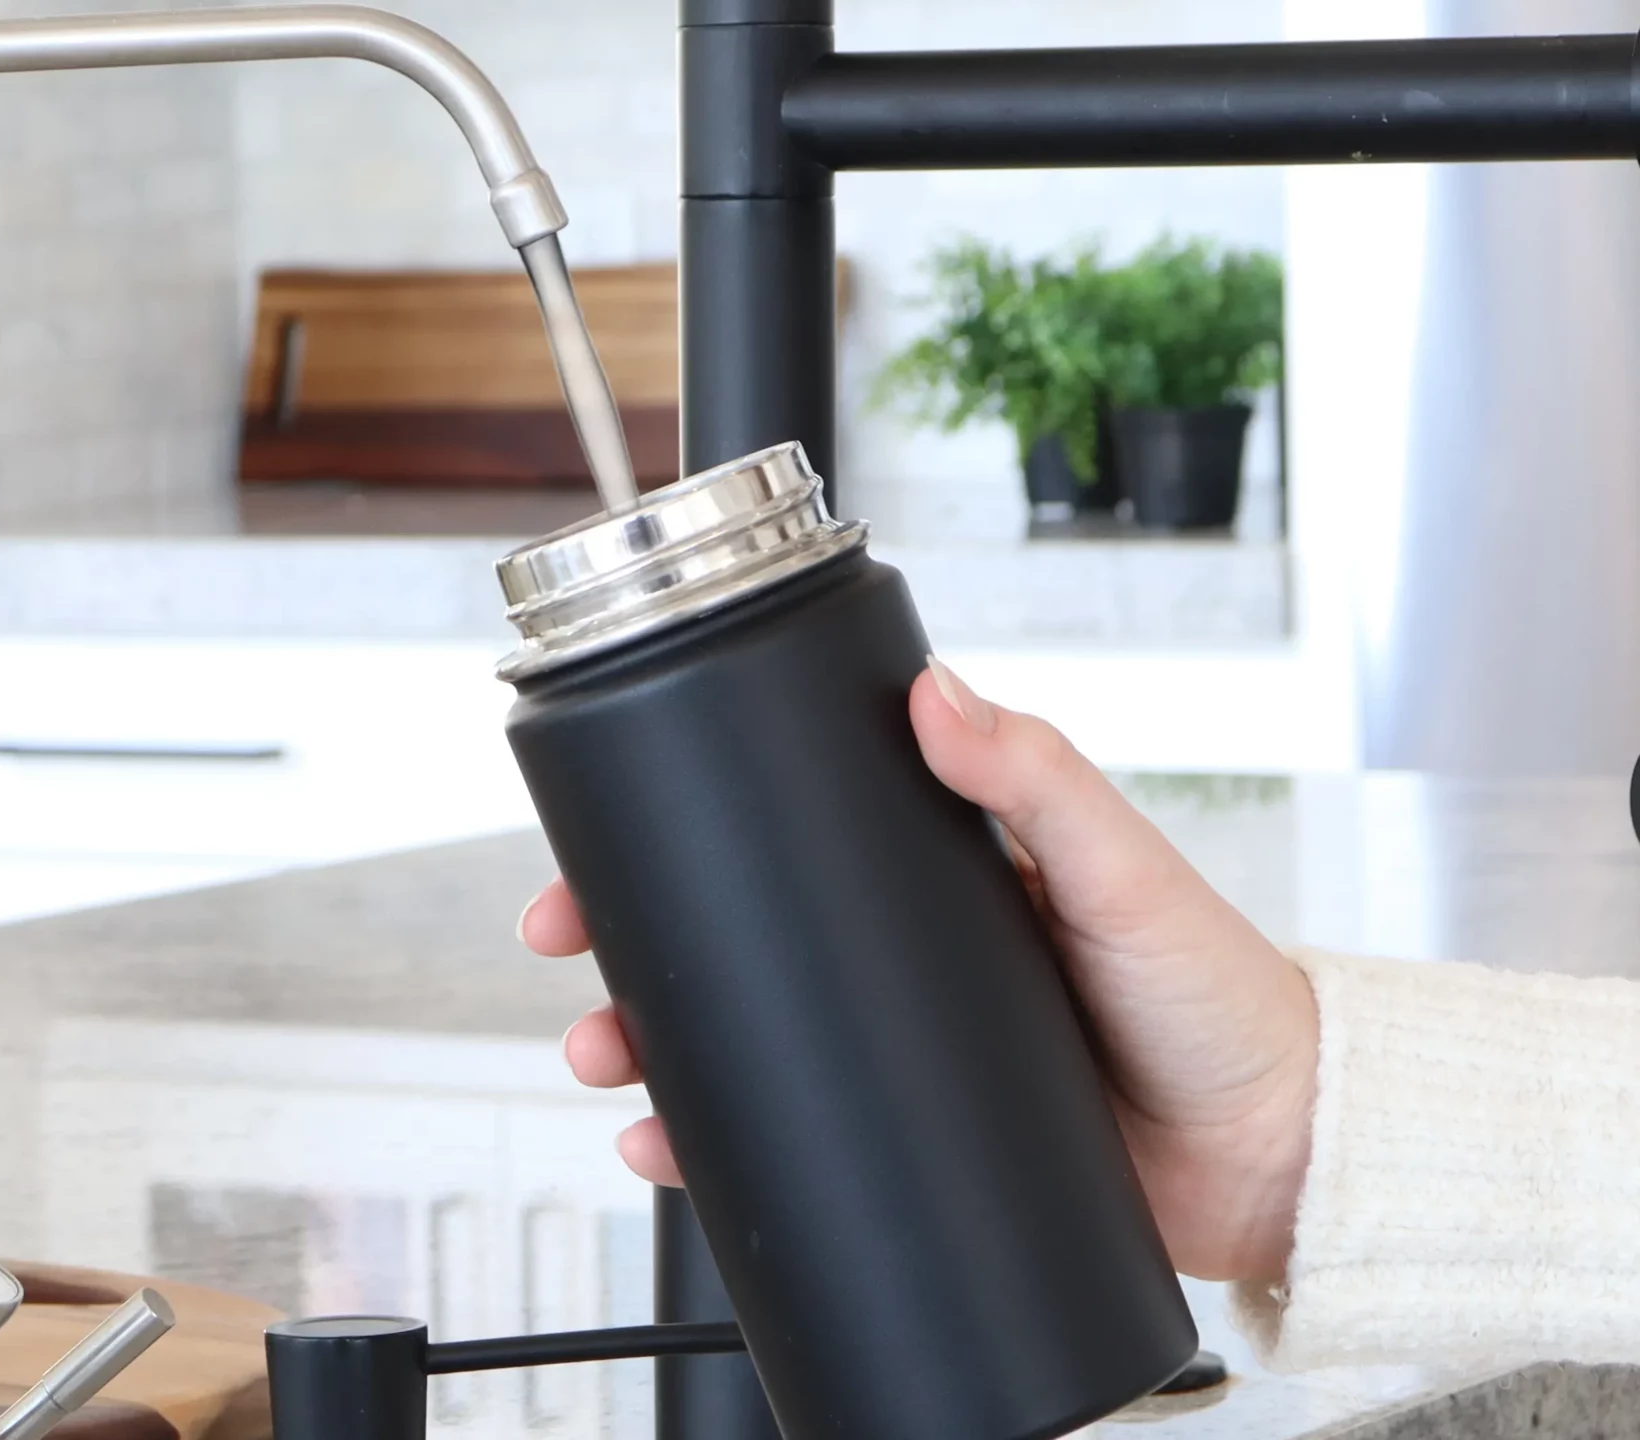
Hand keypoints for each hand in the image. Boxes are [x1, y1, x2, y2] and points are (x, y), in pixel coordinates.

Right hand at [521, 657, 1318, 1283]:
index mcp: (938, 873)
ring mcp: (898, 1052)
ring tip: (610, 1066)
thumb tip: (937, 689)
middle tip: (573, 960)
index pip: (780, 837)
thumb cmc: (1219, 997)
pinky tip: (669, 1153)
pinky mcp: (909, 1138)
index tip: (601, 845)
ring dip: (649, 1052)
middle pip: (731, 943)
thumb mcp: (1122, 869)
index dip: (678, 838)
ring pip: (737, 1045)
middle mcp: (900, 960)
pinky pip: (788, 1142)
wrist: (1281, 1156)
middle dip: (630, 952)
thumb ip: (1037, 777)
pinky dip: (711, 1152)